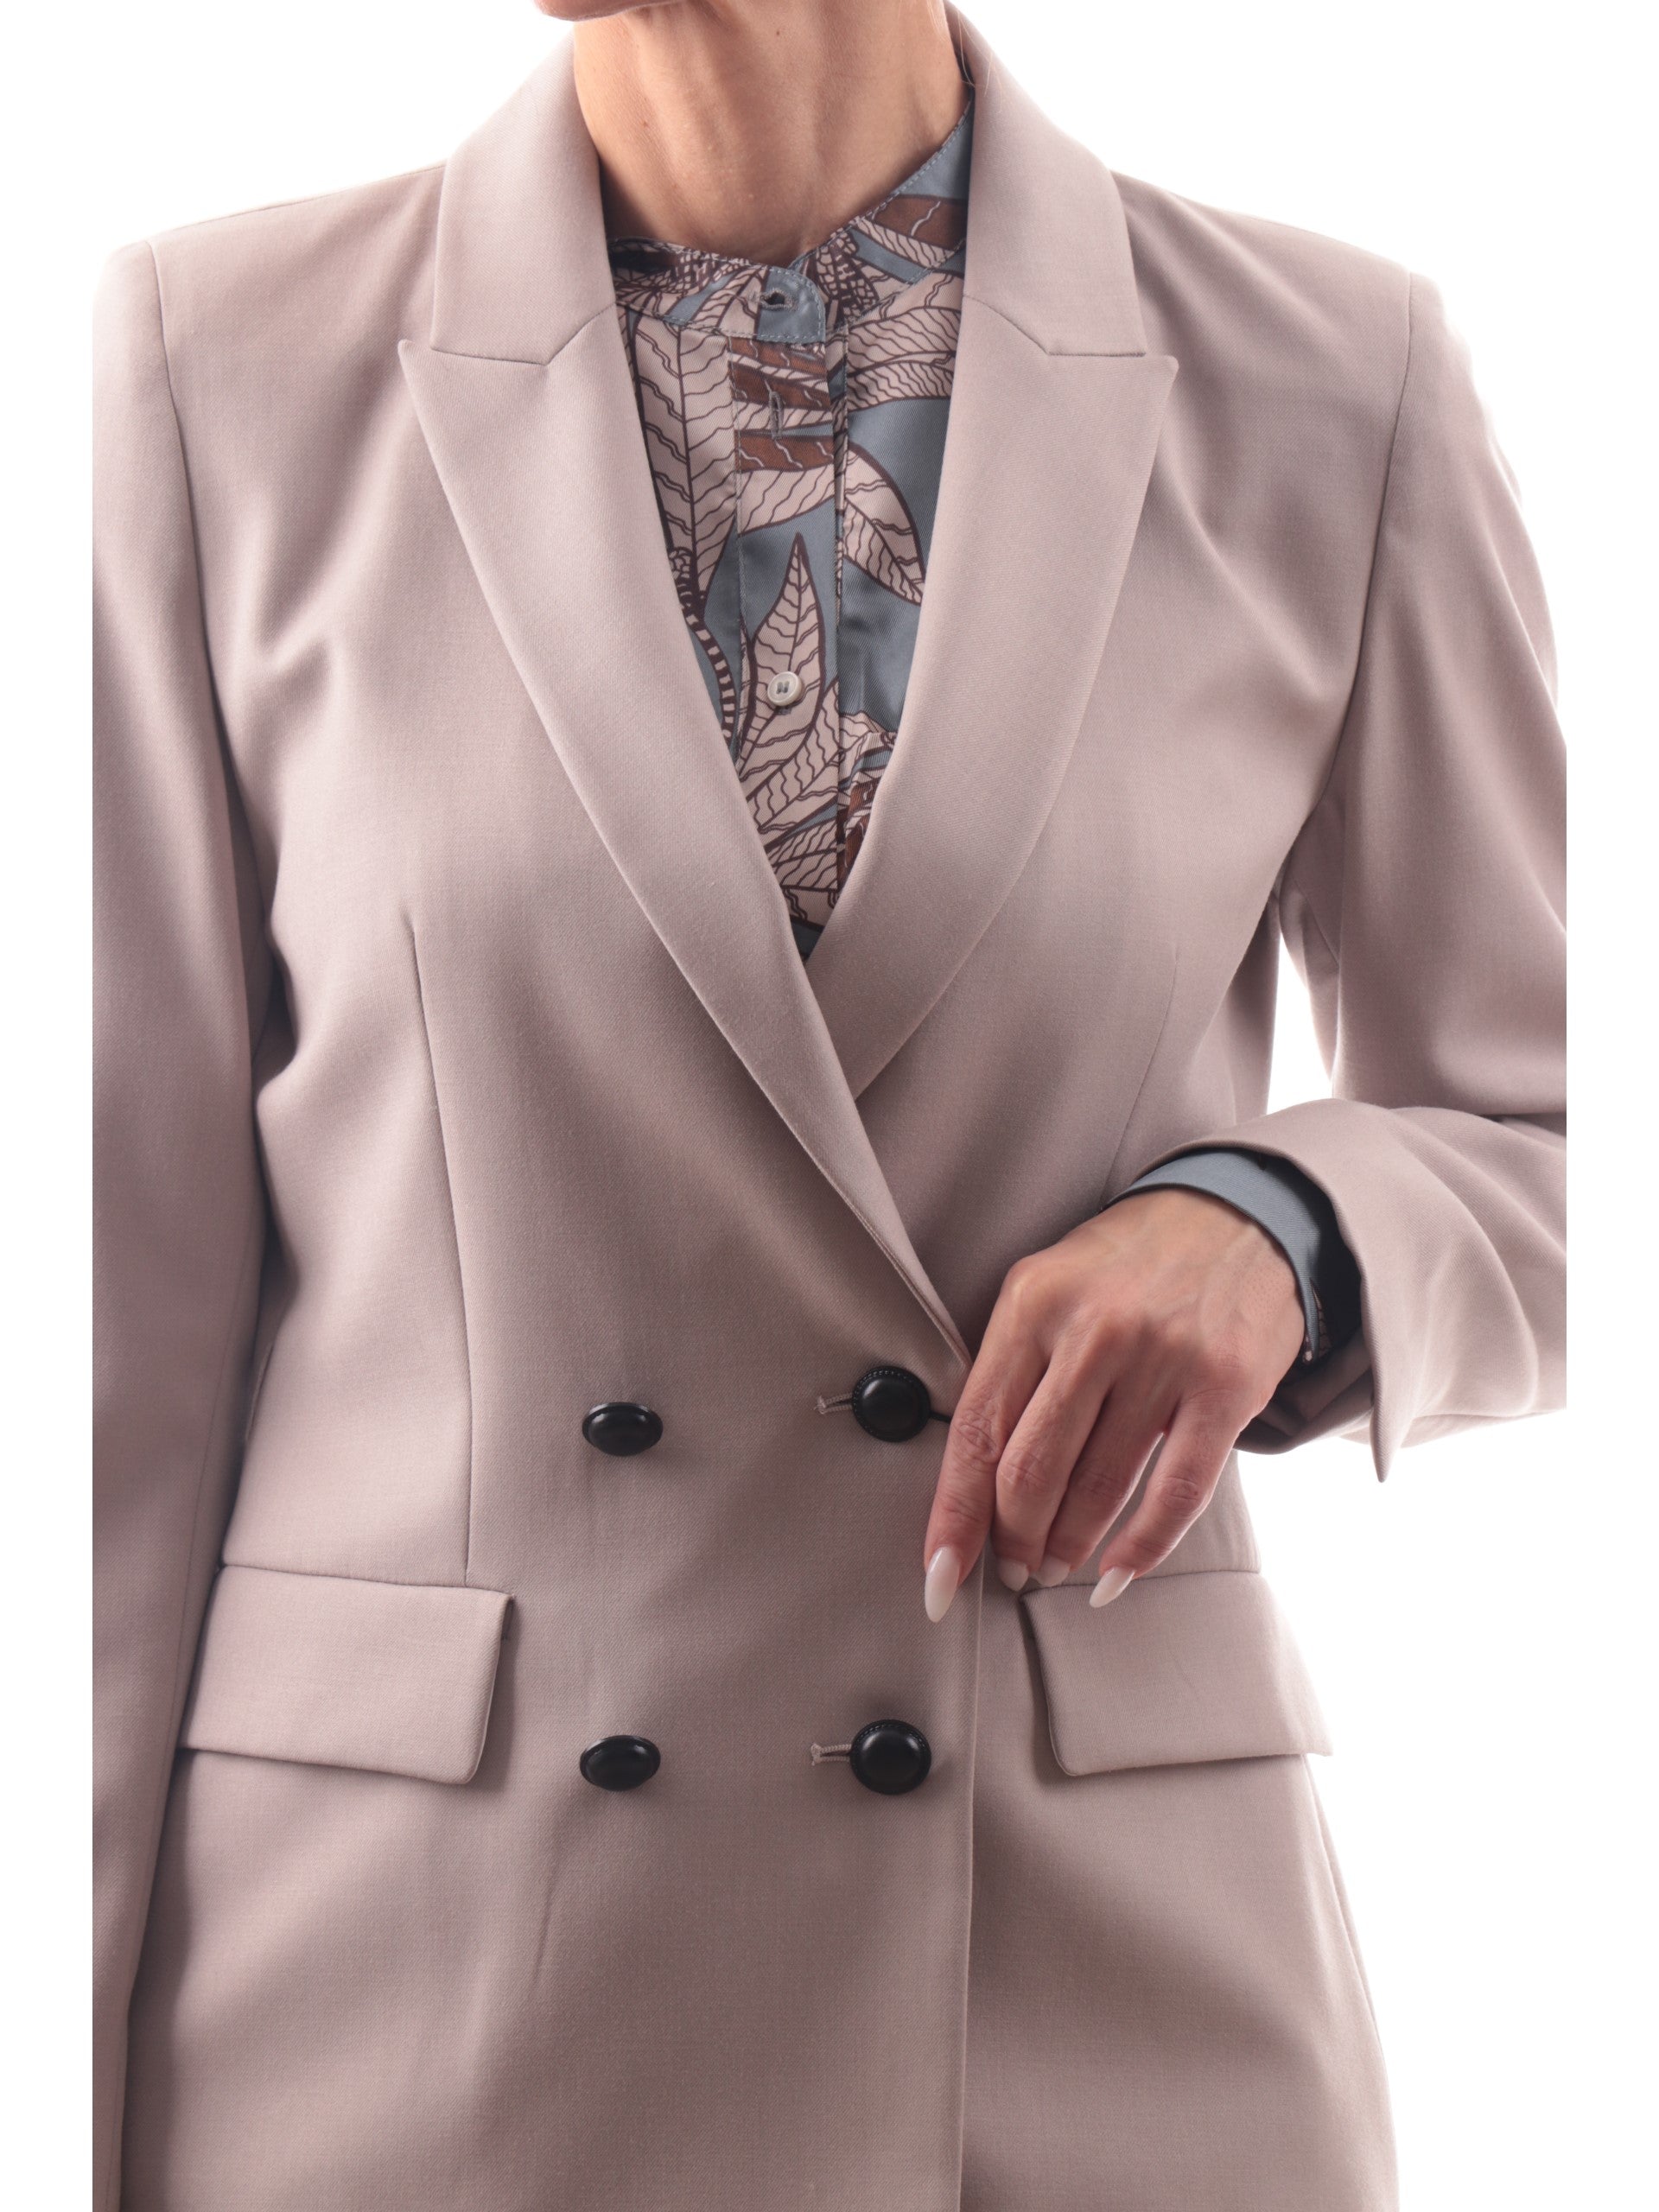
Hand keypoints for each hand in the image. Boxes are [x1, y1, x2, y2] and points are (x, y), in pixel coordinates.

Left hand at [921, 1187, 1306, 1620]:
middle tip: (1012, 1569)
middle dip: (1013, 1539)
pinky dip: (1142, 1548)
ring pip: (1098, 1488)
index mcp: (1034, 1303)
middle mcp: (1094, 1329)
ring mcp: (1163, 1358)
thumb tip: (974, 1478)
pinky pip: (1177, 1492)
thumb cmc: (1129, 1264)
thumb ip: (1012, 1366)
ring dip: (1068, 1546)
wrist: (1240, 1214)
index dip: (955, 1515)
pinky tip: (1117, 1575)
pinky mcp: (1224, 1387)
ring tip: (1054, 1567)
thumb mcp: (1051, 1285)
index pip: (977, 1429)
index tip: (940, 1573)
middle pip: (1031, 1470)